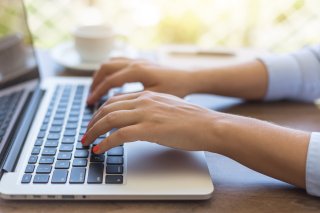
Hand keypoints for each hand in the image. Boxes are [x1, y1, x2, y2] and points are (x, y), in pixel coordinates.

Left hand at [82, 91, 222, 153]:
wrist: (208, 124)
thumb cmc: (192, 119)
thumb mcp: (167, 108)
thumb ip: (150, 110)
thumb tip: (138, 120)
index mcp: (148, 95)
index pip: (116, 100)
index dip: (101, 111)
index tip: (95, 122)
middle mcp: (144, 101)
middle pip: (108, 107)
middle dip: (92, 121)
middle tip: (86, 133)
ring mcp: (146, 113)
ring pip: (109, 119)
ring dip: (94, 131)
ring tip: (87, 142)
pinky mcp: (149, 128)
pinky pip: (119, 135)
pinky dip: (106, 143)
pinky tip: (100, 150)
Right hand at [86, 58, 194, 104]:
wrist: (190, 78)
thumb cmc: (177, 88)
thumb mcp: (155, 98)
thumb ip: (134, 103)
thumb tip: (115, 114)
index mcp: (137, 71)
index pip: (109, 82)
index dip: (97, 95)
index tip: (90, 105)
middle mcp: (135, 63)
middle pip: (105, 71)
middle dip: (94, 86)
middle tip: (89, 99)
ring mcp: (137, 60)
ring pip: (110, 64)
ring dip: (99, 77)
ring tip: (94, 92)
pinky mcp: (140, 62)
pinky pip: (118, 63)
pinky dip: (109, 72)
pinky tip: (109, 82)